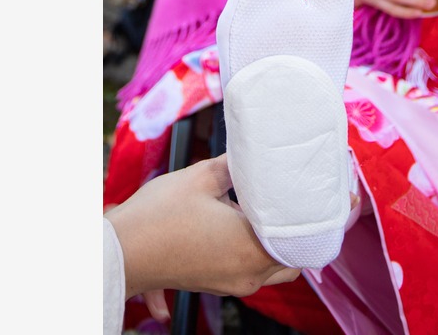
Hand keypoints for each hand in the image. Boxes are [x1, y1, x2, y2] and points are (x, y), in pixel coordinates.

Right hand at [104, 155, 300, 304]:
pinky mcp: (217, 284)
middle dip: (295, 228)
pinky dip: (253, 248)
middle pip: (294, 256)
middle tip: (291, 197)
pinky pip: (250, 268)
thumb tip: (253, 153)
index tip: (317, 197)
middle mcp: (249, 274)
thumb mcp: (201, 177)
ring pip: (272, 264)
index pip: (304, 239)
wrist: (120, 253)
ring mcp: (233, 284)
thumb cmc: (157, 217)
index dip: (314, 216)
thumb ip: (235, 165)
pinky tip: (238, 220)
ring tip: (262, 207)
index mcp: (252, 249)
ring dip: (272, 239)